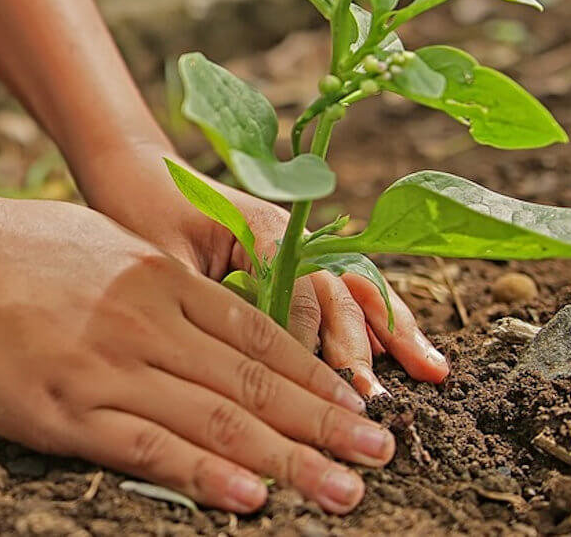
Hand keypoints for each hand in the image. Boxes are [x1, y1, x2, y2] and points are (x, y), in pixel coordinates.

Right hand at [0, 194, 394, 512]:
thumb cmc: (5, 247)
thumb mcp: (97, 244)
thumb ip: (153, 281)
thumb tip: (197, 316)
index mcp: (158, 277)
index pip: (259, 335)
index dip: (316, 374)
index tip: (359, 404)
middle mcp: (146, 318)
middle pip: (254, 380)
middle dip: (324, 421)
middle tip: (381, 454)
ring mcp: (106, 363)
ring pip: (215, 418)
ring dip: (288, 457)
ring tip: (344, 489)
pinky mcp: (61, 407)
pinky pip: (146, 446)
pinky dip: (203, 475)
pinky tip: (249, 498)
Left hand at [77, 142, 449, 399]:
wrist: (137, 170)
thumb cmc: (141, 211)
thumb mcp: (162, 257)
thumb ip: (201, 299)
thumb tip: (232, 360)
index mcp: (262, 227)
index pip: (300, 291)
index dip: (310, 343)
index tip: (320, 391)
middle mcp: (291, 234)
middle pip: (340, 291)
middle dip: (362, 347)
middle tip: (377, 401)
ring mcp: (299, 244)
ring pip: (356, 289)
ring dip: (393, 331)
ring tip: (433, 372)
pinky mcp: (294, 259)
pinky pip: (343, 290)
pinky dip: (376, 320)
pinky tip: (402, 352)